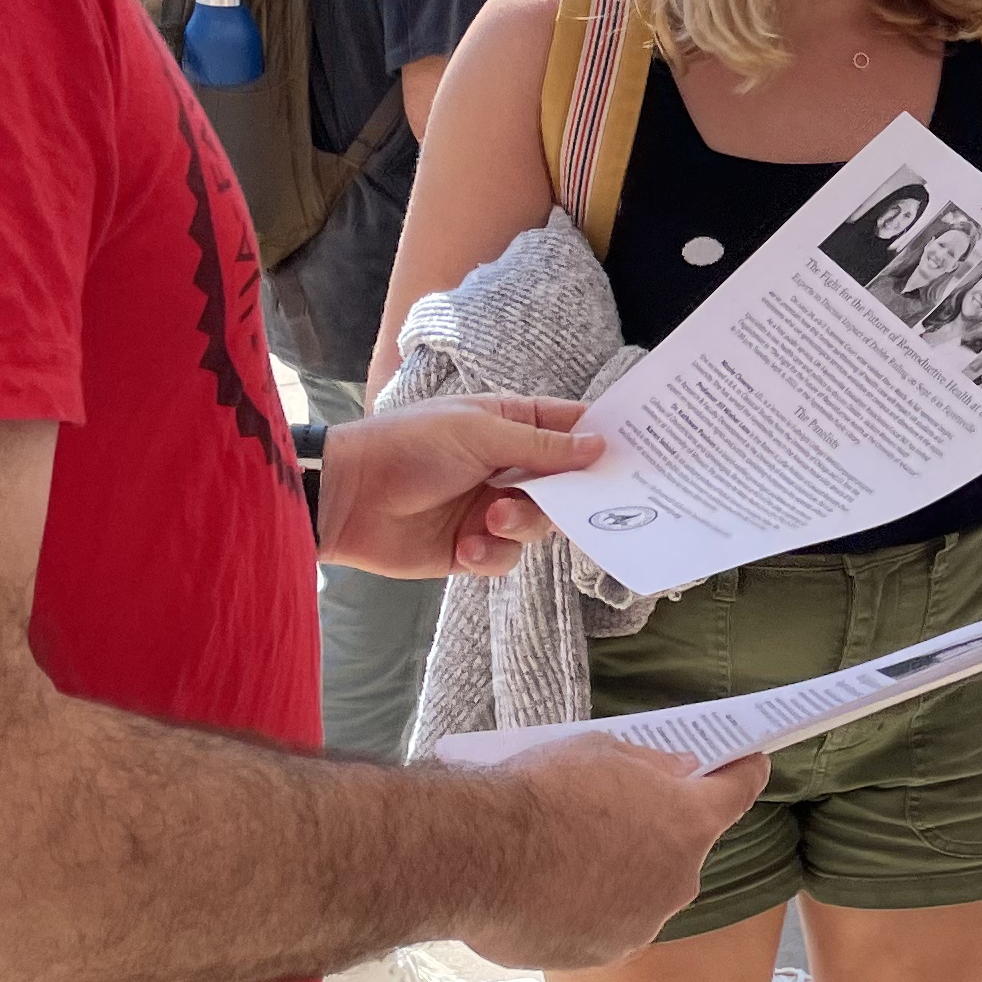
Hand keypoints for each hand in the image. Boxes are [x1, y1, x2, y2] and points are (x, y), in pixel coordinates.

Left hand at [317, 396, 602, 576]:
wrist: (346, 497)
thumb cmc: (409, 446)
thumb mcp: (480, 433)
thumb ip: (542, 446)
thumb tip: (599, 447)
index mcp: (509, 424)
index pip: (569, 429)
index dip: (601, 442)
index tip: (636, 457)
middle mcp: (506, 466)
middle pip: (564, 484)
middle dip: (567, 495)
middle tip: (576, 503)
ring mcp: (490, 508)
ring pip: (540, 525)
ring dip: (520, 524)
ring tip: (490, 520)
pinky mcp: (471, 547)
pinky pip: (506, 557)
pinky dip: (490, 553)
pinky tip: (464, 547)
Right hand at [452, 734, 768, 972]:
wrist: (480, 856)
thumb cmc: (539, 795)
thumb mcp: (601, 753)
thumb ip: (651, 768)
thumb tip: (678, 773)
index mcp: (688, 821)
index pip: (738, 790)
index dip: (742, 773)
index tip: (749, 765)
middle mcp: (680, 878)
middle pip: (686, 847)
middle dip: (660, 829)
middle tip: (615, 812)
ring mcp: (645, 921)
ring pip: (646, 890)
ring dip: (623, 874)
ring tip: (569, 855)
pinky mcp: (606, 953)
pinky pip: (610, 923)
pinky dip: (591, 908)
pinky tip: (553, 890)